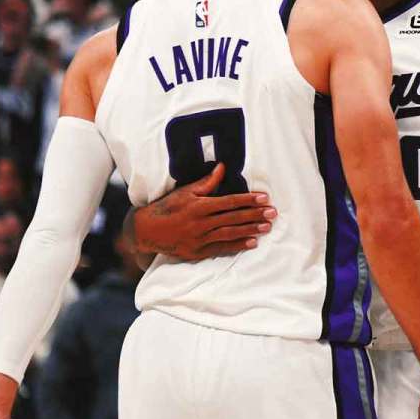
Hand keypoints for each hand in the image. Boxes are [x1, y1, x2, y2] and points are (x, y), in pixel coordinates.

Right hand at [126, 163, 275, 260]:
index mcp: (199, 206)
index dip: (248, 200)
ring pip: (230, 233)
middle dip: (255, 215)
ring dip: (250, 230)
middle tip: (273, 213)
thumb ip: (206, 182)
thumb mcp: (185, 191)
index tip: (264, 198)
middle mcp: (200, 223)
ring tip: (267, 227)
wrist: (146, 231)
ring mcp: (199, 238)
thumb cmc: (168, 207)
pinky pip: (221, 249)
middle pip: (233, 218)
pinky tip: (252, 243)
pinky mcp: (198, 252)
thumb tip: (222, 167)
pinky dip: (237, 246)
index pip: (229, 202)